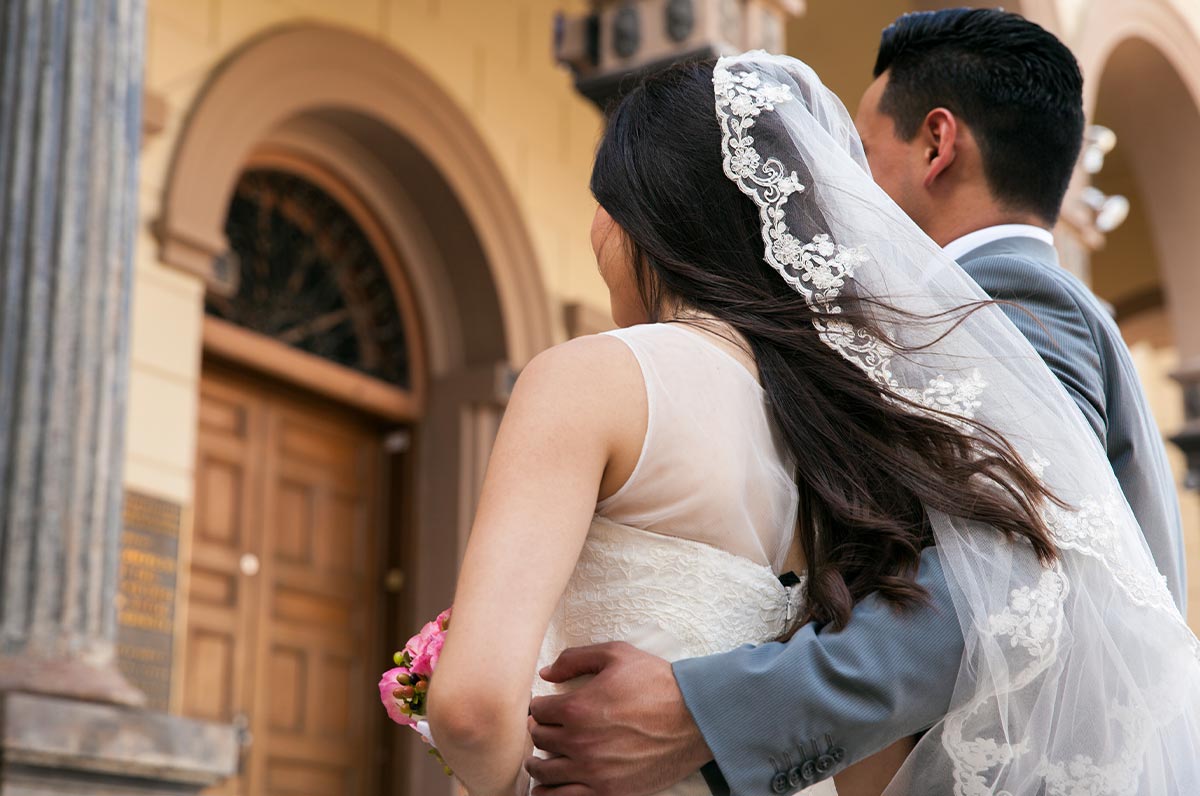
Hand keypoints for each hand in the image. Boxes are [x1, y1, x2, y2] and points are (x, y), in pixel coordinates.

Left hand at [524, 642, 712, 795]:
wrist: (694, 718)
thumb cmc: (656, 682)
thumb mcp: (616, 654)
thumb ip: (575, 658)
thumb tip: (546, 673)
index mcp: (577, 707)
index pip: (537, 711)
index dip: (539, 707)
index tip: (545, 708)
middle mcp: (579, 741)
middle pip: (539, 740)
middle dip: (539, 731)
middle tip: (544, 729)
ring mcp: (592, 770)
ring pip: (545, 772)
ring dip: (539, 764)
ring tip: (541, 760)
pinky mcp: (608, 791)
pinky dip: (549, 794)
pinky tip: (548, 788)